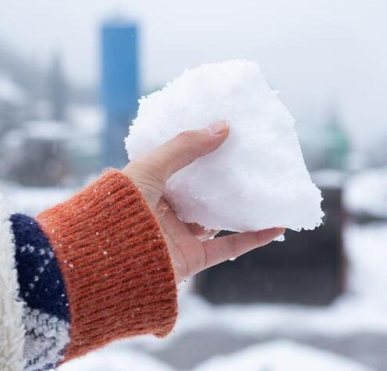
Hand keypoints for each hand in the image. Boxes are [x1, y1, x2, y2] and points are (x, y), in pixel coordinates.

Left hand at [123, 121, 284, 282]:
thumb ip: (185, 147)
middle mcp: (163, 211)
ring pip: (216, 220)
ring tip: (265, 187)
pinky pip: (228, 248)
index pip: (178, 166)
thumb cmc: (121, 208)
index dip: (199, 151)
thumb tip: (222, 126)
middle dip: (222, 178)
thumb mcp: (150, 167)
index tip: (224, 135)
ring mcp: (178, 236)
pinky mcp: (192, 259)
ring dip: (240, 207)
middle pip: (200, 193)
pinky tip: (275, 224)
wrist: (111, 261)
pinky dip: (253, 238)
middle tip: (249, 158)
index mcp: (147, 187)